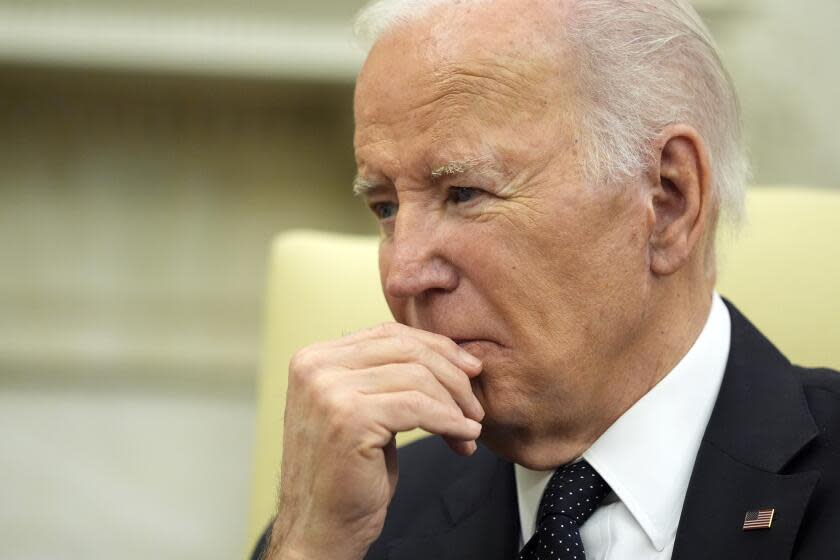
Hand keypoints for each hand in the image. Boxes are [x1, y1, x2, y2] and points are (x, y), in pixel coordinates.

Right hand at [265, 323, 483, 559]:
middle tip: (474, 403)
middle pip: (405, 349)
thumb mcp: (360, 409)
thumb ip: (384, 375)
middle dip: (452, 374)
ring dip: (455, 404)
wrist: (319, 528)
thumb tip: (446, 353)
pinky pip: (419, 407)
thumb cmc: (344, 474)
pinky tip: (463, 437)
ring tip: (468, 428)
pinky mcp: (350, 419)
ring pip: (417, 377)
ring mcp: (329, 391)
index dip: (435, 348)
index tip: (467, 369)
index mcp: (314, 358)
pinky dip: (450, 421)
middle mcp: (315, 368)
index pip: (388, 334)